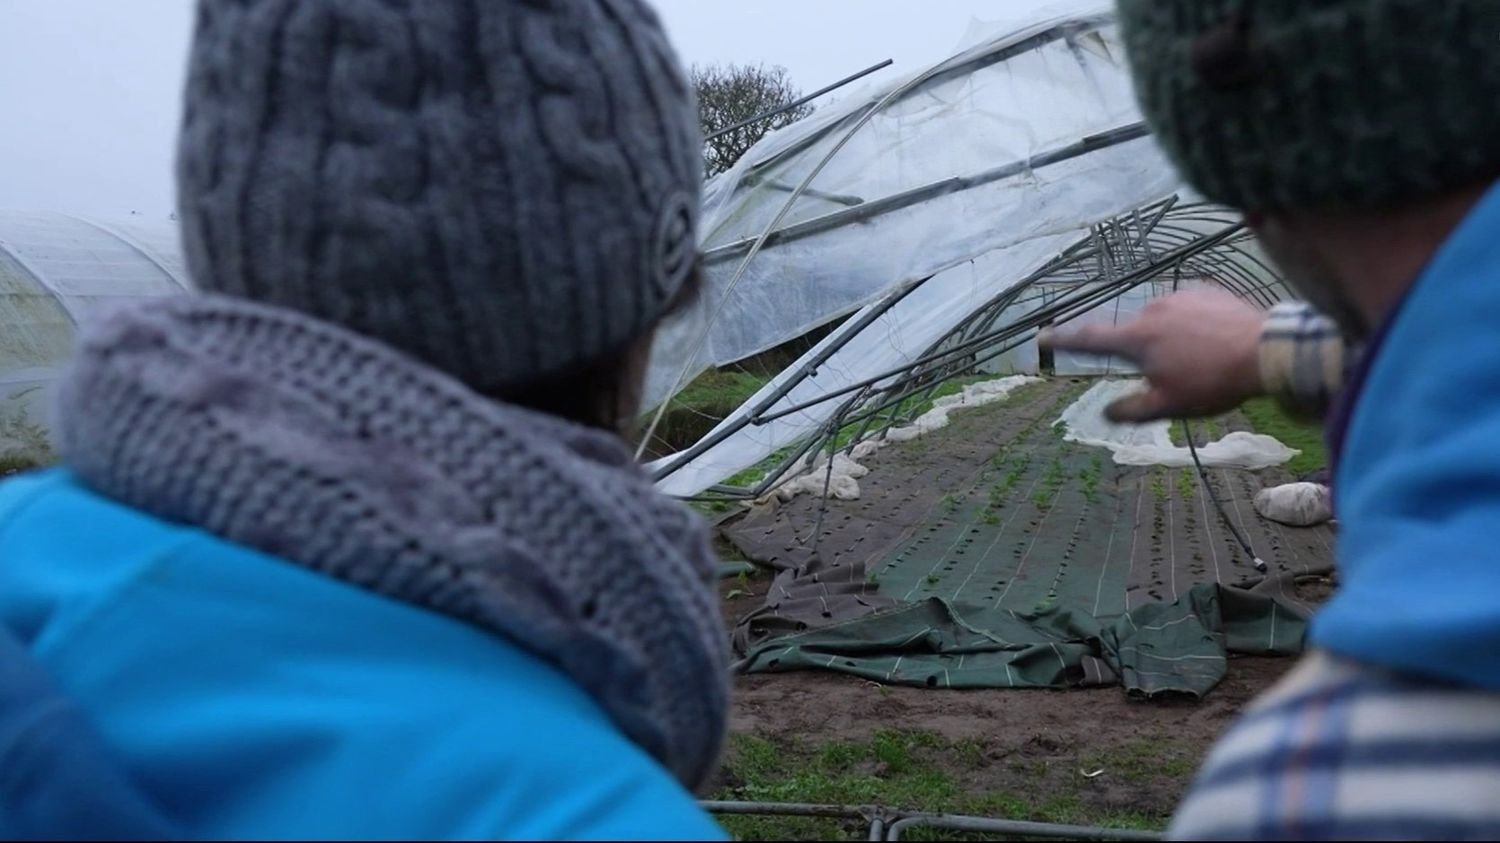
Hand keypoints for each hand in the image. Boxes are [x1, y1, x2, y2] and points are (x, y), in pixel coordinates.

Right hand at [1039, 289, 1265, 422]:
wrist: (1265, 350)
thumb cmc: (1212, 382)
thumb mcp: (1169, 405)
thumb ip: (1131, 410)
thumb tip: (1104, 411)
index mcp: (1136, 339)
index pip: (1089, 339)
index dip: (1063, 340)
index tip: (1042, 337)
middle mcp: (1151, 309)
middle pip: (1134, 335)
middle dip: (1145, 353)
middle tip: (1175, 374)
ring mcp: (1179, 296)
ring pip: (1162, 322)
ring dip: (1170, 338)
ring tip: (1201, 360)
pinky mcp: (1204, 290)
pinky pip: (1187, 309)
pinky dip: (1191, 325)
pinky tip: (1214, 341)